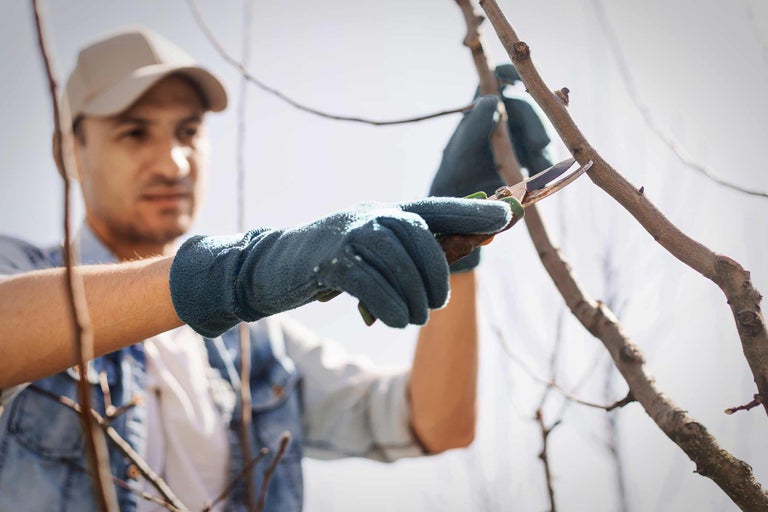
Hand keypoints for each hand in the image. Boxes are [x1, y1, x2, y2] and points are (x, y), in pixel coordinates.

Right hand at [169, 198, 510, 335]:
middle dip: (436, 276)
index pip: (436, 207)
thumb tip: (440, 282)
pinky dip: (391, 305)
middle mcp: (371, 215)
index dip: (471, 211)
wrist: (270, 267)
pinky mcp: (329, 259)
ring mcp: (349, 233)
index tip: (507, 217)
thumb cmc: (327, 265)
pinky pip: (372, 281)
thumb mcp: (367, 255)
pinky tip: (397, 320)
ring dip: (415, 297)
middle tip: (435, 305)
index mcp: (385, 211)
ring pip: (399, 260)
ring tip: (414, 318)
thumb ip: (400, 259)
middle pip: (422, 237)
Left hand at [429, 65, 551, 271]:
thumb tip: (493, 99)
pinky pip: (546, 153)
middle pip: (530, 105)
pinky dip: (547, 161)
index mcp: (485, 109)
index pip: (500, 78)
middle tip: (539, 145)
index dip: (512, 70)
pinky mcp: (531, 158)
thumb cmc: (454, 175)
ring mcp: (520, 137)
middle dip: (537, 122)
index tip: (518, 76)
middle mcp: (506, 118)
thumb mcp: (461, 151)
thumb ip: (474, 125)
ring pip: (542, 130)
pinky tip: (543, 172)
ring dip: (544, 145)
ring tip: (540, 166)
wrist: (459, 208)